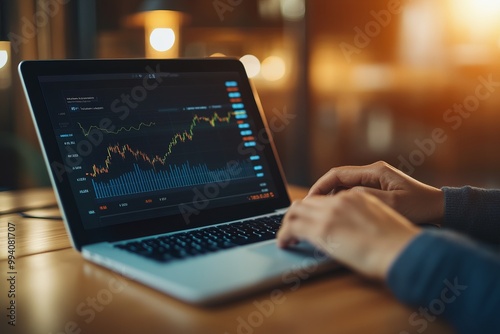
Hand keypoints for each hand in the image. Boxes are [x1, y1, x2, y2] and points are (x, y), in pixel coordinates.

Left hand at [277, 192, 420, 279]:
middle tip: (292, 228)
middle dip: (297, 214)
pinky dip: (284, 234)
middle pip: (307, 201)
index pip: (326, 197)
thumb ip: (364, 219)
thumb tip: (355, 232)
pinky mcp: (321, 229)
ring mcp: (330, 213)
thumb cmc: (398, 244)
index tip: (308, 219)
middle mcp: (341, 200)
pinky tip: (284, 243)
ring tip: (285, 236)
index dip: (314, 208)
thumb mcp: (381, 222)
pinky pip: (292, 226)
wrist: (401, 251)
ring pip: (296, 210)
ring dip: (287, 222)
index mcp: (357, 197)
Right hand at [307, 161, 443, 225]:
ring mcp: (375, 180)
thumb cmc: (420, 207)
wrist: (441, 208)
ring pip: (344, 186)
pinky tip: (339, 215)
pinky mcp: (378, 189)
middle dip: (322, 192)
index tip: (309, 201)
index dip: (320, 186)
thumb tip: (341, 197)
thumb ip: (365, 198)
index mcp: (375, 171)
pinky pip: (353, 193)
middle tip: (310, 209)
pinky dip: (343, 202)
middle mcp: (372, 172)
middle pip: (338, 179)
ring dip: (331, 198)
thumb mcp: (392, 204)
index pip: (337, 174)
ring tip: (321, 214)